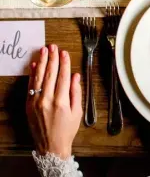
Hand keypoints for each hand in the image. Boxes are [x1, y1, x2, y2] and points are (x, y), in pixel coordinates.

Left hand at [26, 45, 81, 159]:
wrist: (51, 146)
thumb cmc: (67, 130)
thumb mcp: (77, 112)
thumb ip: (76, 92)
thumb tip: (75, 76)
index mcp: (61, 102)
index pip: (62, 77)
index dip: (64, 63)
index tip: (65, 53)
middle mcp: (47, 101)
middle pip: (49, 75)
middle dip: (52, 59)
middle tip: (53, 46)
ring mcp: (36, 103)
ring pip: (38, 78)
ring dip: (41, 63)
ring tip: (43, 51)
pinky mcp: (29, 106)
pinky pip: (30, 87)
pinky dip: (32, 75)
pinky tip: (34, 65)